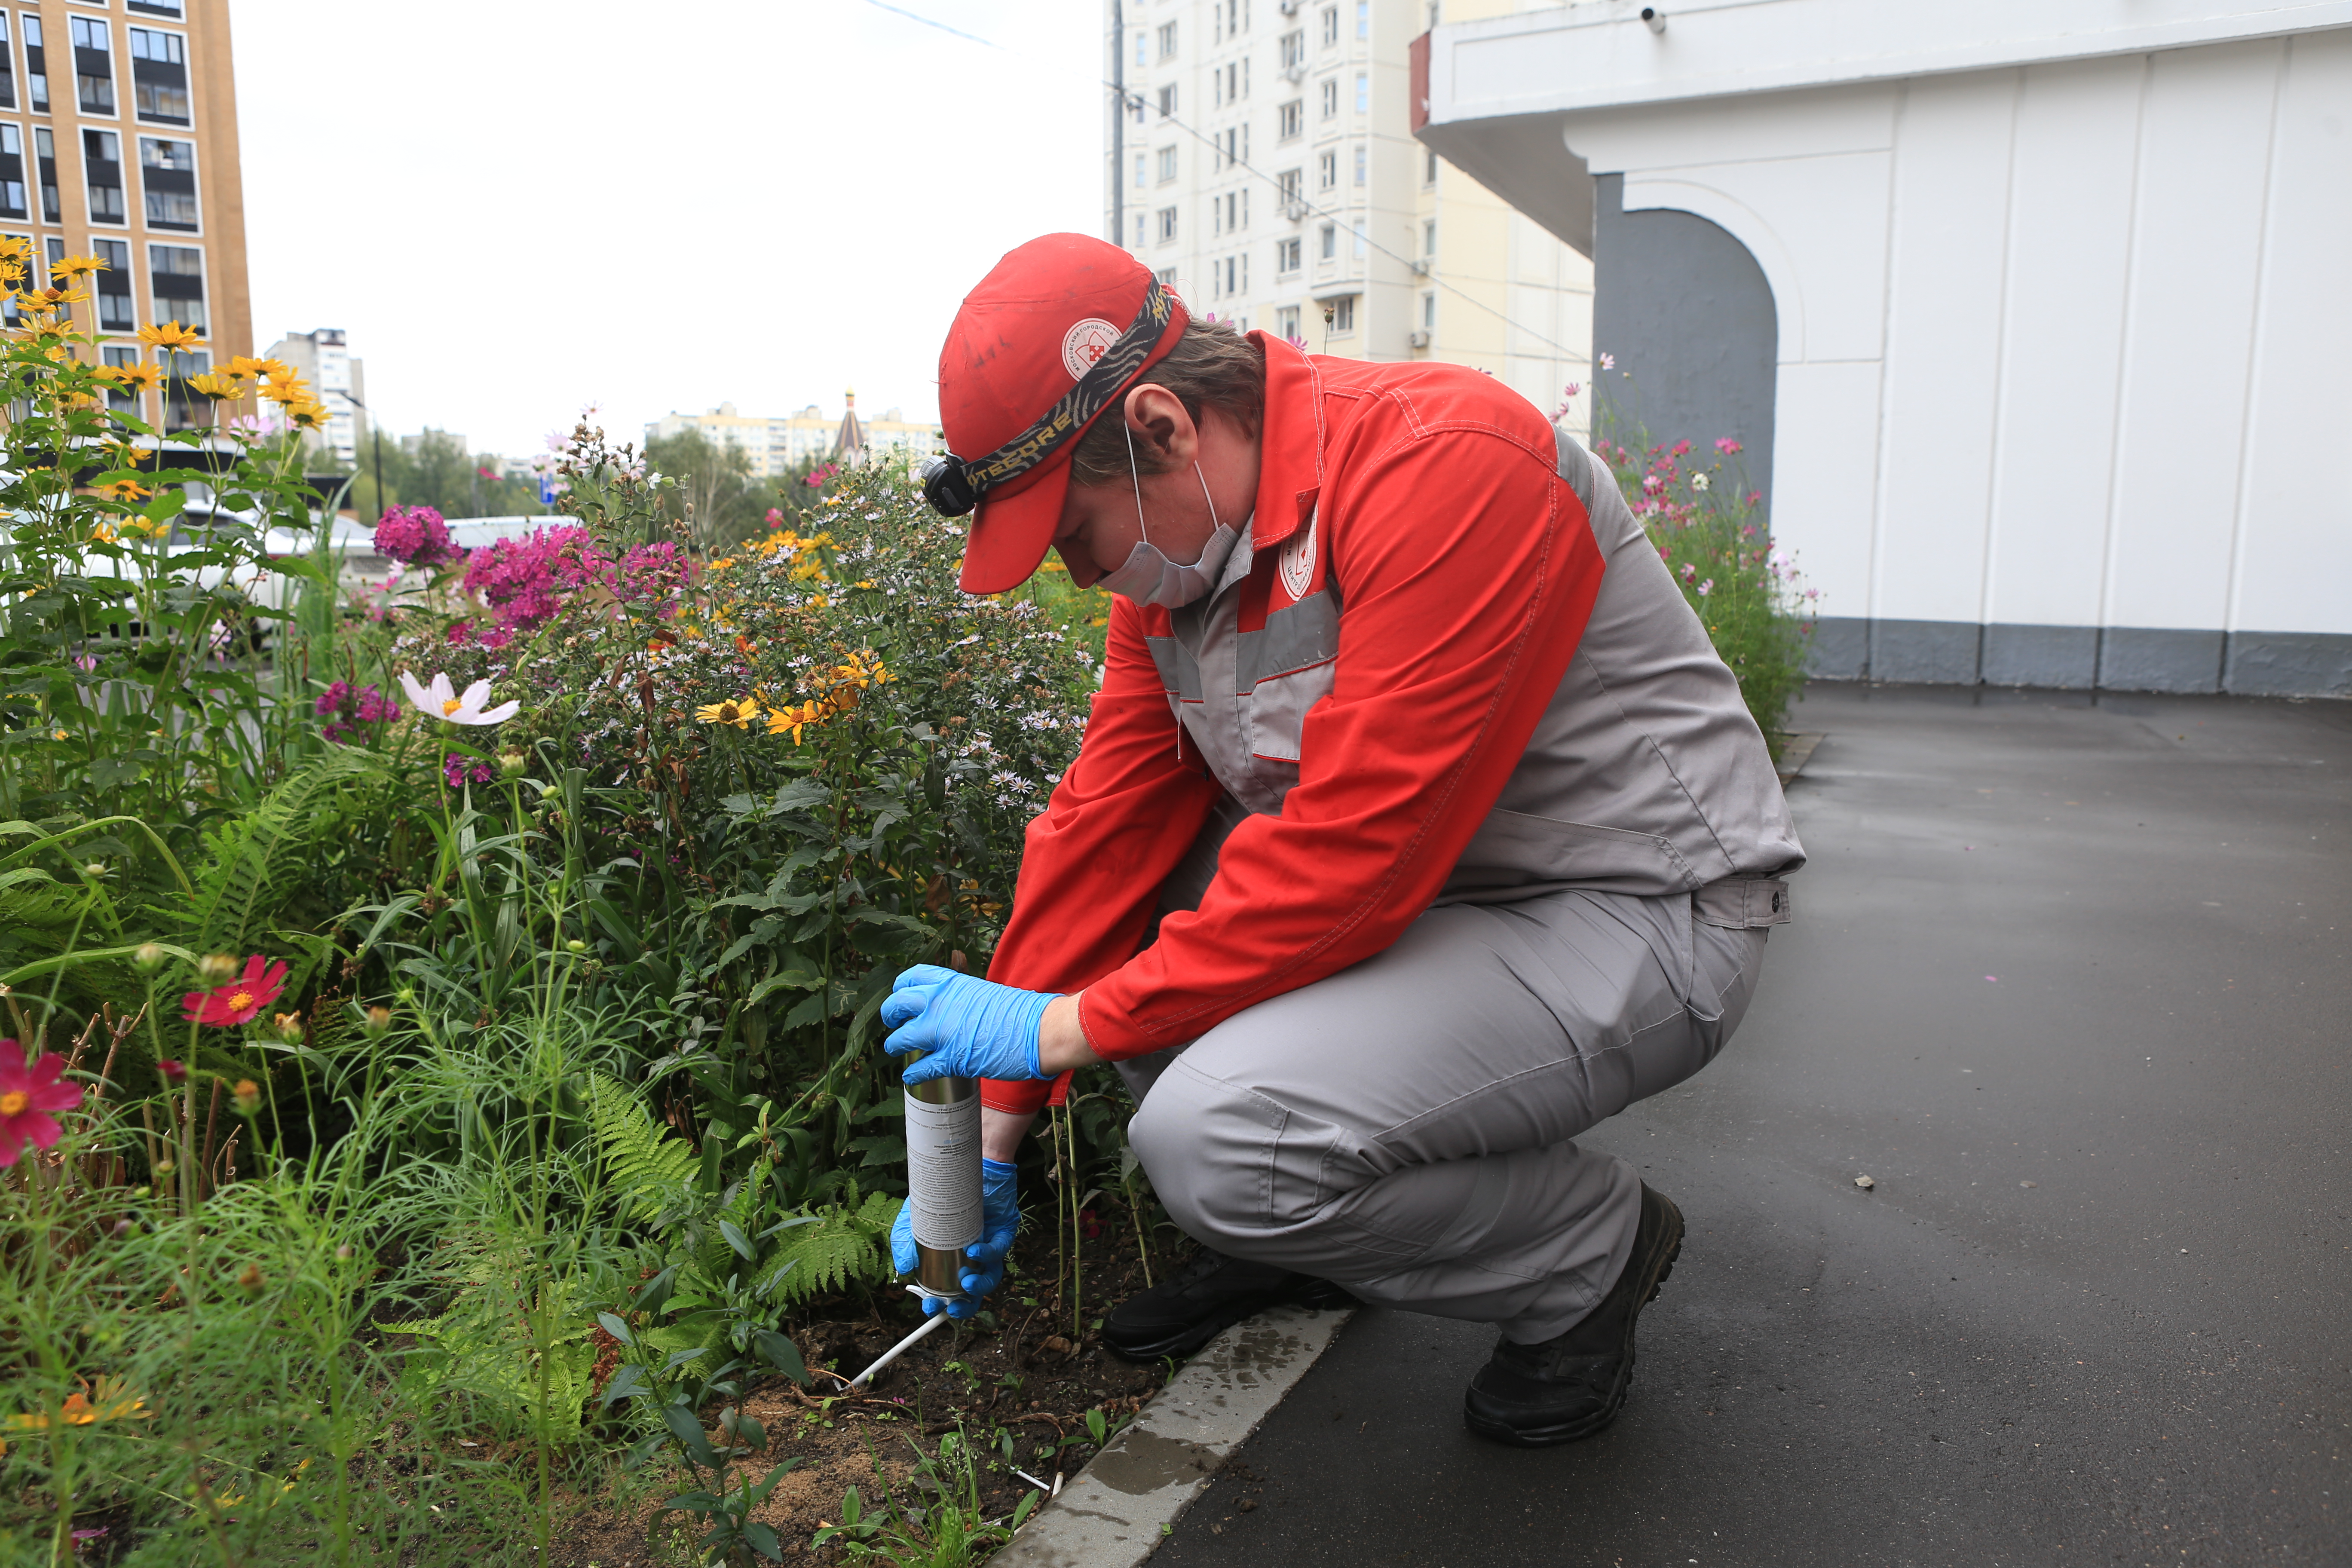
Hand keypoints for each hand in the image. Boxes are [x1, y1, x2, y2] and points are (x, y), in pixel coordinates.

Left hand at [882, 965, 1056, 1083]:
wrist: (1039, 1029)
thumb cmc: (1018, 1011)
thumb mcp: (983, 991)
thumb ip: (961, 996)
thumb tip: (952, 1004)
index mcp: (950, 982)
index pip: (910, 978)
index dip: (901, 989)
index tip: (901, 996)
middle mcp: (939, 1003)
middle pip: (897, 1006)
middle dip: (890, 1016)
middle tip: (894, 1024)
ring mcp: (941, 1031)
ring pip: (900, 1039)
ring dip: (895, 1046)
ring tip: (897, 1050)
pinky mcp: (949, 1059)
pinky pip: (919, 1068)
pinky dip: (912, 1073)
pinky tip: (911, 1076)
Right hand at [889, 1158, 1019, 1318]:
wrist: (959, 1164)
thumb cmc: (938, 1193)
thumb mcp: (912, 1218)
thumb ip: (903, 1242)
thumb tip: (904, 1269)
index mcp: (952, 1259)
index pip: (949, 1291)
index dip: (941, 1305)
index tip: (930, 1308)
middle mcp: (972, 1258)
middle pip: (972, 1293)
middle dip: (963, 1306)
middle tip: (951, 1307)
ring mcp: (989, 1245)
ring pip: (991, 1276)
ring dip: (979, 1286)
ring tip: (966, 1283)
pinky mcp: (1004, 1231)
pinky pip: (999, 1249)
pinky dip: (987, 1254)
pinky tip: (974, 1252)